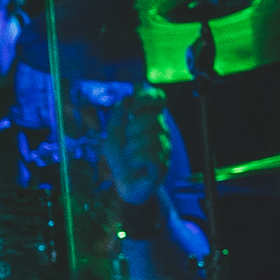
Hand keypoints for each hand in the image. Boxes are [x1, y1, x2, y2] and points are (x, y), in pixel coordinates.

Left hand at [104, 86, 170, 204]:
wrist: (124, 182)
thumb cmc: (121, 157)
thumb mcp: (114, 132)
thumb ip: (119, 114)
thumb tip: (129, 97)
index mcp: (151, 120)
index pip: (159, 98)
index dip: (147, 97)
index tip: (132, 108)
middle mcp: (162, 131)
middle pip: (151, 119)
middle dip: (131, 130)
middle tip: (127, 143)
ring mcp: (165, 148)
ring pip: (150, 138)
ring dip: (131, 148)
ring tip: (129, 156)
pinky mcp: (163, 166)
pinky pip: (151, 155)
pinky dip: (136, 158)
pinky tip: (134, 163)